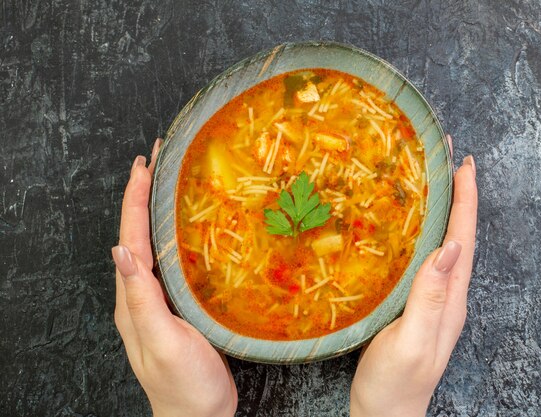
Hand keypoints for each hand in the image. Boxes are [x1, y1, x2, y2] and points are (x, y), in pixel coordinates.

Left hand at [112, 139, 237, 416]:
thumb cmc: (185, 385)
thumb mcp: (164, 341)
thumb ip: (141, 299)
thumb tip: (120, 250)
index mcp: (133, 299)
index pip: (130, 237)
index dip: (134, 199)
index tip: (143, 164)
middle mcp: (139, 295)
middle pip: (136, 234)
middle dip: (141, 195)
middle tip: (154, 160)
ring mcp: (157, 301)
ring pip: (151, 245)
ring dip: (154, 211)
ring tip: (165, 182)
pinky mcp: (176, 306)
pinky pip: (168, 261)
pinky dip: (171, 235)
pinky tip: (184, 228)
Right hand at [350, 140, 477, 416]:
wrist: (385, 413)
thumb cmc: (396, 382)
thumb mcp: (412, 341)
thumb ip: (431, 298)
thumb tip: (450, 248)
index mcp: (451, 299)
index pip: (464, 240)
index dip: (466, 201)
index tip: (464, 165)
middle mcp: (447, 295)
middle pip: (459, 237)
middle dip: (459, 197)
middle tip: (449, 161)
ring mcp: (432, 300)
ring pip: (443, 245)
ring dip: (444, 212)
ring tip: (435, 183)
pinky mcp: (414, 305)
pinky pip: (425, 260)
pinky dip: (425, 234)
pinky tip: (411, 228)